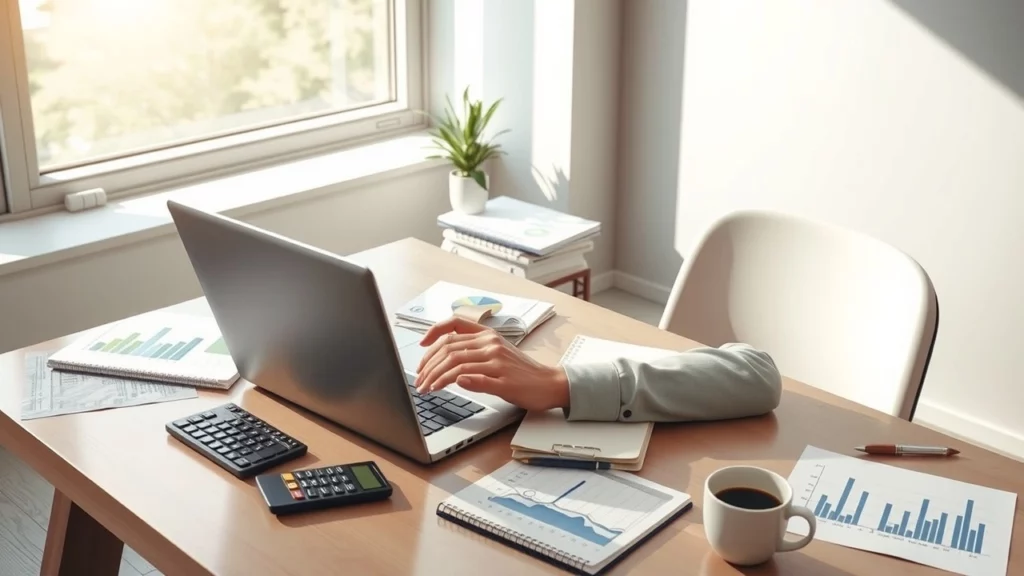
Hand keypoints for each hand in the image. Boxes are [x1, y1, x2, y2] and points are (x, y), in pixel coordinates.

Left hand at [414, 316, 569, 411]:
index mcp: (488, 335)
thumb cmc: (521, 371)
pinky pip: (474, 377)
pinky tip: (443, 386)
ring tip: (426, 387)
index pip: (454, 325)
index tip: (421, 344)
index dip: (434, 331)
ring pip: (457, 363)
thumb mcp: (496, 354)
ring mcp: (497, 361)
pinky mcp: (503, 380)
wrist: (549, 383)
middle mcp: (491, 344)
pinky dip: (455, 381)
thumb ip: (473, 352)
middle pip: (450, 348)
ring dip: (436, 376)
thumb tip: (445, 358)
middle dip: (429, 364)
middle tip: (419, 378)